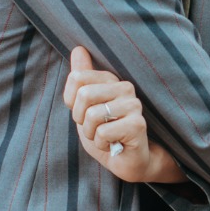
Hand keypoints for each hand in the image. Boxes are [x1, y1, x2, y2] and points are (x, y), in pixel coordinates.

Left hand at [63, 47, 181, 183]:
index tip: (84, 113)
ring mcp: (133, 104)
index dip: (72, 102)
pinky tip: (114, 145)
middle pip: (83, 94)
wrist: (129, 162)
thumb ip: (82, 79)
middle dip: (81, 120)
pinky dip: (101, 144)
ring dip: (92, 134)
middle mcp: (124, 87)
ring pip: (92, 115)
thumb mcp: (86, 107)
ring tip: (106, 137)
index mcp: (111, 80)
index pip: (77, 77)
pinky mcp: (137, 124)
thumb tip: (78, 49)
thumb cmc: (107, 134)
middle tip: (95, 129)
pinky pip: (102, 132)